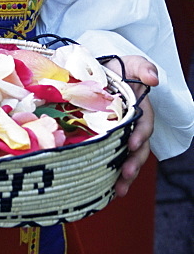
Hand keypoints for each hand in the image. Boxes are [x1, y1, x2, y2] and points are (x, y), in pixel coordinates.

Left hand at [104, 55, 157, 197]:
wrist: (100, 72)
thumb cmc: (119, 69)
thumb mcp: (132, 64)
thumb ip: (143, 68)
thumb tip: (153, 78)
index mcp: (141, 110)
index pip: (144, 125)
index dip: (140, 135)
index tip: (132, 144)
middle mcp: (134, 126)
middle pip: (139, 148)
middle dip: (134, 163)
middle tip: (125, 174)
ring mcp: (122, 135)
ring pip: (128, 158)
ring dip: (125, 175)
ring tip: (118, 189)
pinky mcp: (109, 141)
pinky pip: (113, 159)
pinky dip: (111, 175)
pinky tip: (106, 189)